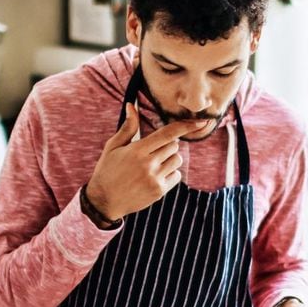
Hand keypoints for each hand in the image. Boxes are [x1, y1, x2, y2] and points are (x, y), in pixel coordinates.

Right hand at [85, 104, 204, 220]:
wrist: (104, 201)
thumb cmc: (107, 170)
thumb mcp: (113, 147)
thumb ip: (127, 127)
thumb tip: (132, 106)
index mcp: (137, 150)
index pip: (168, 133)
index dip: (187, 126)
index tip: (203, 121)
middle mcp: (148, 164)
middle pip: (174, 146)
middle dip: (167, 145)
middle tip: (152, 152)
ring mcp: (155, 179)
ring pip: (177, 160)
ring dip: (170, 159)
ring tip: (153, 164)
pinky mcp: (159, 191)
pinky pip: (176, 176)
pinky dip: (170, 173)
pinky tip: (155, 176)